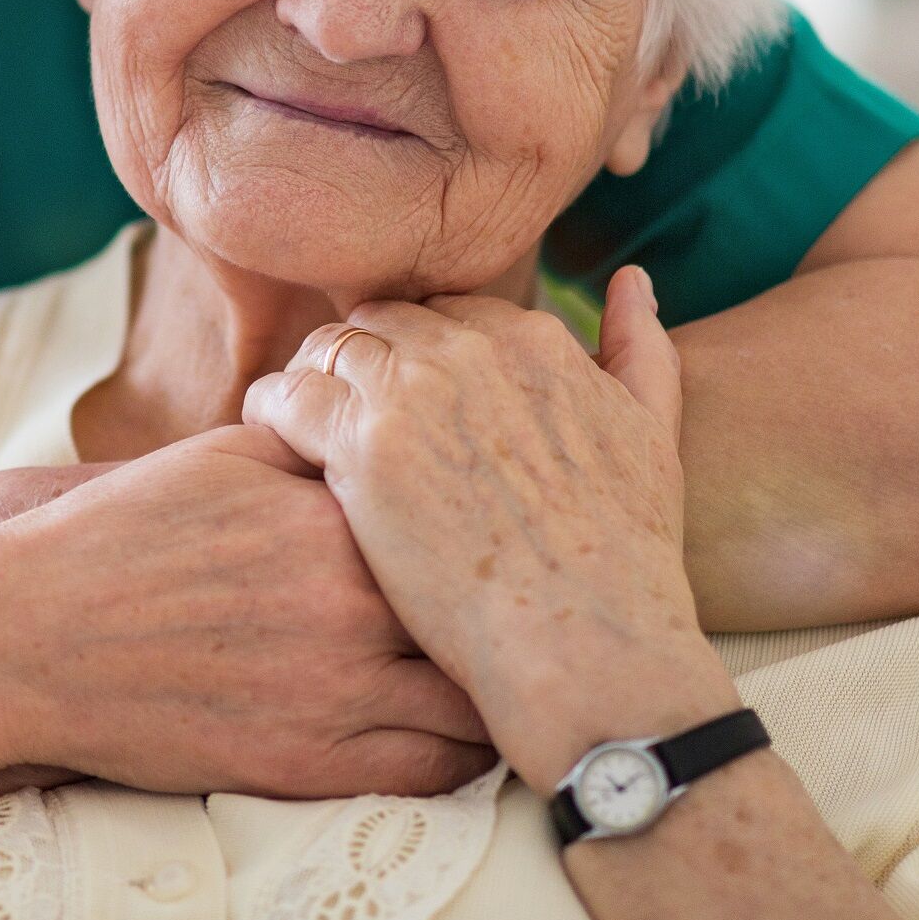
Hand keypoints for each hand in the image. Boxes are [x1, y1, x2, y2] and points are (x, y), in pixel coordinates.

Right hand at [0, 425, 492, 799]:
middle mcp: (349, 610)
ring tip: (515, 673)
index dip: (500, 528)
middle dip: (514, 610)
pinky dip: (464, 759)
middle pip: (481, 615)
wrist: (29, 637)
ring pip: (473, 705)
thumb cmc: (119, 536)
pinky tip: (470, 736)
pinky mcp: (307, 768)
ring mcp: (334, 696)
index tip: (525, 529)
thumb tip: (386, 423)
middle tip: (544, 607)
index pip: (461, 522)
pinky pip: (429, 774)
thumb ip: (317, 447)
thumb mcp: (222, 458)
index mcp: (333, 522)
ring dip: (499, 689)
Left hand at [244, 268, 738, 785]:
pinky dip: (269, 410)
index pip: (447, 310)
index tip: (404, 388)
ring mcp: (413, 393)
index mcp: (534, 338)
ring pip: (330, 348)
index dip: (420, 348)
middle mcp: (471, 349)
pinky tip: (266, 435)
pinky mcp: (361, 448)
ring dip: (311, 375)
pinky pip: (287, 398)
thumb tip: (632, 280)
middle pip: (382, 319)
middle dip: (362, 354)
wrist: (585, 639)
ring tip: (294, 414)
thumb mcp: (652, 434)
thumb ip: (639, 349)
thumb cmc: (624, 556)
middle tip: (340, 401)